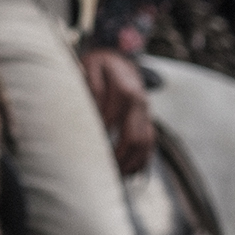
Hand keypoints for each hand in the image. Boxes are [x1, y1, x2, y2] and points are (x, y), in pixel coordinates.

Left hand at [80, 47, 154, 175]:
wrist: (120, 57)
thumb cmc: (99, 65)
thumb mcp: (91, 66)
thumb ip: (90, 85)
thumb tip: (89, 109)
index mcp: (123, 91)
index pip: (110, 121)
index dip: (97, 138)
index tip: (84, 153)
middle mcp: (139, 103)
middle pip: (133, 137)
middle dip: (118, 157)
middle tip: (102, 171)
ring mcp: (146, 112)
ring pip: (145, 143)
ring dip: (132, 162)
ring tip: (116, 177)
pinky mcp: (148, 119)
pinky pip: (150, 142)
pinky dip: (142, 159)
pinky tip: (131, 173)